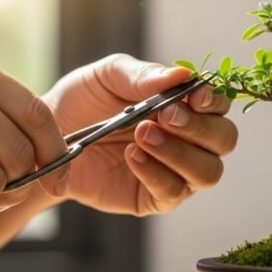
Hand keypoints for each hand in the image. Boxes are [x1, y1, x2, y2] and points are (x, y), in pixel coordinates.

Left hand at [43, 54, 237, 215]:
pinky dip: (155, 172)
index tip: (195, 96)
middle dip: (200, 128)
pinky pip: (172, 191)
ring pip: (208, 172)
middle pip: (224, 140)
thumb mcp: (110, 76)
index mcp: (185, 105)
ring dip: (181, 153)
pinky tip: (132, 155)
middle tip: (165, 116)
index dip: (215, 101)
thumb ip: (145, 75)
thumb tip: (183, 74)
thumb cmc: (84, 100)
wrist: (47, 134)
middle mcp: (189, 139)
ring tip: (142, 135)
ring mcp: (174, 171)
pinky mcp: (152, 197)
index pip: (220, 105)